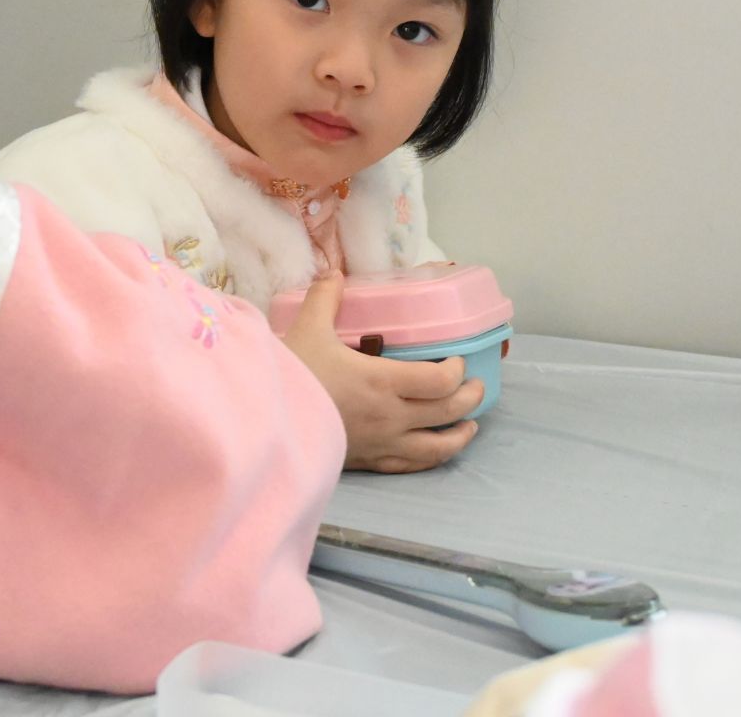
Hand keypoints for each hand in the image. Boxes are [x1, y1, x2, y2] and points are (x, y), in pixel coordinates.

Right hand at [282, 272, 483, 472]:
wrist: (264, 422)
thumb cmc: (292, 375)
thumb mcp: (307, 328)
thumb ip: (325, 299)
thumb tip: (335, 273)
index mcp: (383, 381)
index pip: (440, 381)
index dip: (457, 371)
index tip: (457, 361)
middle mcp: (391, 417)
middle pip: (448, 411)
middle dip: (469, 398)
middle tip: (476, 387)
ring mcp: (382, 444)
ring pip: (436, 447)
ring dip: (459, 435)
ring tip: (470, 426)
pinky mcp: (367, 462)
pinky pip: (409, 466)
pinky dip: (430, 459)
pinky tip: (433, 452)